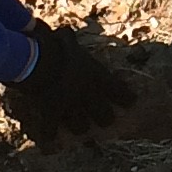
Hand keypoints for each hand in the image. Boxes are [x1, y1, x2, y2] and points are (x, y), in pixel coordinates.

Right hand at [2, 24, 132, 144]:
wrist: (39, 63)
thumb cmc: (55, 46)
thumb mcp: (66, 39)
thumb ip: (68, 38)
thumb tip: (63, 31)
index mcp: (95, 75)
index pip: (118, 91)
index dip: (126, 98)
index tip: (132, 101)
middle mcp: (87, 95)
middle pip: (104, 116)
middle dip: (105, 119)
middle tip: (106, 120)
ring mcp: (70, 108)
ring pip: (81, 127)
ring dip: (81, 128)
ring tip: (81, 129)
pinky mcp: (52, 115)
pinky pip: (52, 130)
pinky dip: (50, 135)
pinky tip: (50, 140)